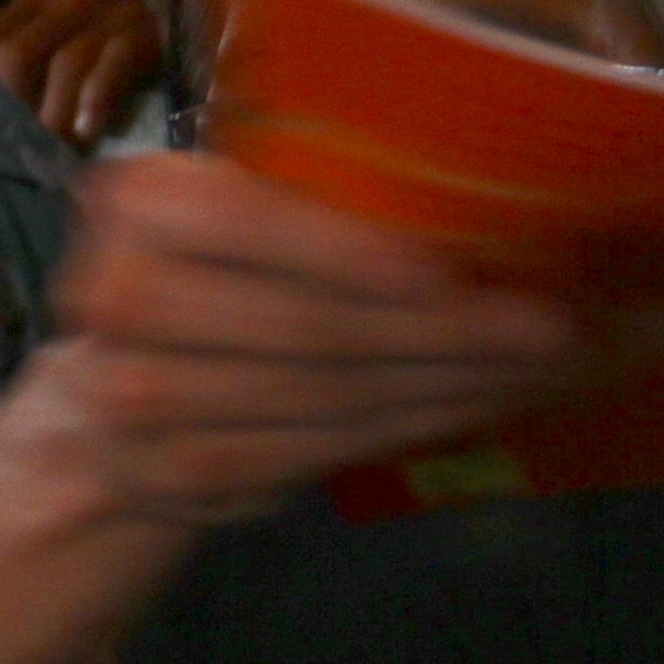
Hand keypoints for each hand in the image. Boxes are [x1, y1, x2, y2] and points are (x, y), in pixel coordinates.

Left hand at [0, 0, 166, 148]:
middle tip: (20, 154)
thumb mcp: (42, 78)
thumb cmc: (97, 86)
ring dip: (56, 115)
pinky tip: (90, 132)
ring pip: (64, 59)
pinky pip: (115, 60)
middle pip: (12, 52)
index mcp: (28, 6)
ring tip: (57, 153)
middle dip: (12, 109)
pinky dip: (97, 98)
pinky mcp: (149, 29)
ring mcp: (110, 10)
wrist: (193, 61)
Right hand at [41, 151, 578, 523]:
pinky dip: (402, 431)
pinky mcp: (179, 473)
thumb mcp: (257, 198)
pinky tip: (471, 408)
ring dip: (443, 389)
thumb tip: (498, 190)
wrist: (111, 379)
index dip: (355, 253)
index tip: (458, 271)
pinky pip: (311, 454)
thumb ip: (336, 193)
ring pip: (321, 399)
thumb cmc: (222, 264)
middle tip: (552, 333)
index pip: (250, 222)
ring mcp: (139, 399)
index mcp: (146, 201)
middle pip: (305, 327)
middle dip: (445, 335)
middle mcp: (122, 297)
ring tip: (535, 371)